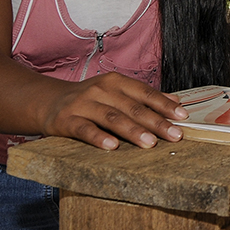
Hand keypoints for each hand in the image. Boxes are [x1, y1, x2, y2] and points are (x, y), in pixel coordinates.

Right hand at [41, 71, 187, 150]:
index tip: (182, 117)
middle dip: (156, 122)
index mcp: (116, 82)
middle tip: (174, 135)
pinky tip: (112, 146)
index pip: (145, 93)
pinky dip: (99, 137)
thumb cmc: (90, 100)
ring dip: (133, 131)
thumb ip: (144, 98)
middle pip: (133, 107)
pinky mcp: (66, 120)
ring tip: (150, 143)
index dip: (165, 105)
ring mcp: (83, 104)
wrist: (48, 102)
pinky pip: (84, 129)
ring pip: (112, 118)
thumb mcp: (116, 93)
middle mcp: (101, 90)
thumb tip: (176, 101)